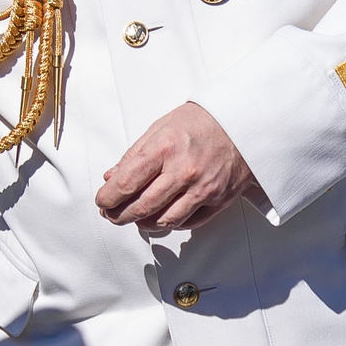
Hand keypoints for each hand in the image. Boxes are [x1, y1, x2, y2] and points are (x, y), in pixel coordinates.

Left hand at [97, 101, 256, 234]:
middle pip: (142, 207)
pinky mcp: (218, 200)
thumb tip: (112, 178)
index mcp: (165, 148)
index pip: (127, 183)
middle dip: (119, 215)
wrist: (243, 123)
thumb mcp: (161, 127)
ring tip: (134, 218)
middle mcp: (184, 171)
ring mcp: (203, 188)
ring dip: (143, 224)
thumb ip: (135, 154)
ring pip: (164, 221)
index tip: (102, 202)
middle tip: (111, 215)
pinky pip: (188, 223)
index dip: (108, 198)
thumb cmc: (200, 122)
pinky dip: (170, 223)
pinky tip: (161, 217)